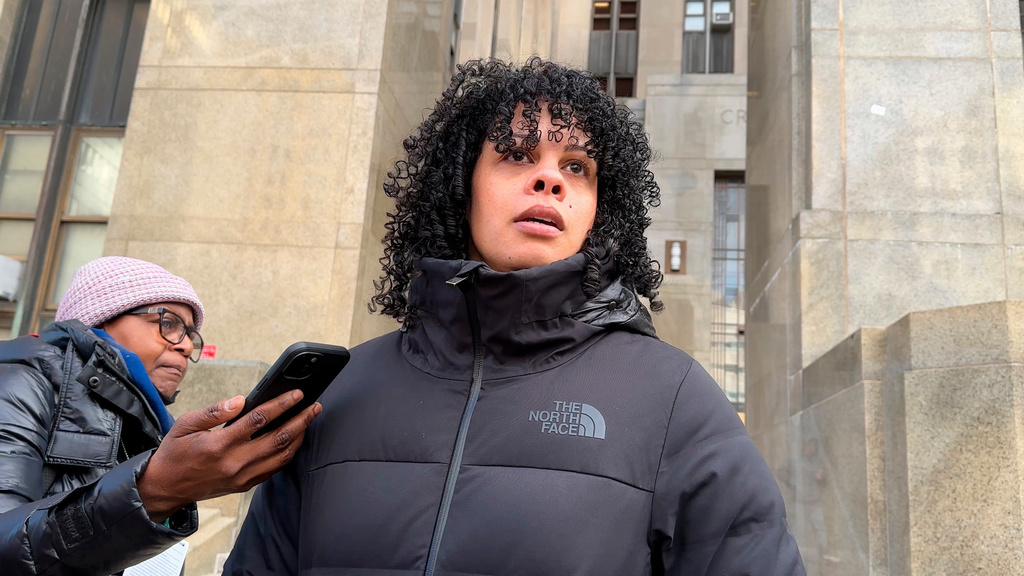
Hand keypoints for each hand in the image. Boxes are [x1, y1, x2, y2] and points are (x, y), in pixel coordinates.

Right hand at [137, 390, 321, 521]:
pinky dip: (288, 453)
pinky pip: (274, 469)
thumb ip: (214, 412)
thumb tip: (240, 400)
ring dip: (299, 436)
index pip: (259, 419)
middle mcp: (235, 462)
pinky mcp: (244, 485)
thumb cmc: (175, 452)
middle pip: (278, 438)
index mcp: (220, 444)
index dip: (282, 404)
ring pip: (281, 455)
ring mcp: (242, 476)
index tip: (297, 394)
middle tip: (314, 406)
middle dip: (301, 420)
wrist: (165, 487)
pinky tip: (294, 440)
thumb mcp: (185, 425)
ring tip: (309, 420)